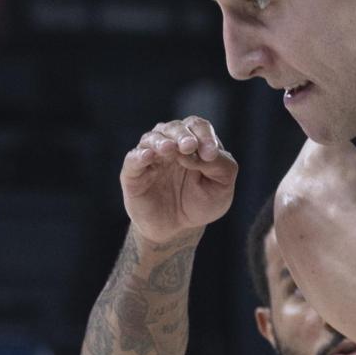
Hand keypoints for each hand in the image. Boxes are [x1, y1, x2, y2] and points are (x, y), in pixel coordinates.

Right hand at [120, 117, 237, 244]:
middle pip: (175, 128)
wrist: (178, 228)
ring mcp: (151, 158)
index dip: (204, 135)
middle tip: (189, 146)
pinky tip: (148, 156)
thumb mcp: (222, 187)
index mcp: (195, 143)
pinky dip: (139, 155)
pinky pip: (133, 159)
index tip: (211, 154)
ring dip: (161, 141)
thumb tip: (201, 153)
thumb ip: (221, 166)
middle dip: (183, 135)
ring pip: (152, 138)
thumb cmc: (202, 202)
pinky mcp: (134, 173)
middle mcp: (171, 145)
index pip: (197, 126)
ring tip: (169, 148)